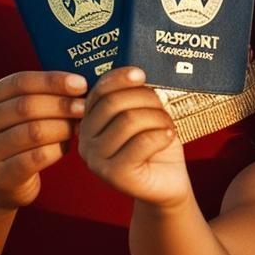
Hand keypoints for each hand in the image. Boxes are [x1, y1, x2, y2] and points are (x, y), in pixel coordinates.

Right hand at [0, 71, 86, 211]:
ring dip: (63, 127)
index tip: (81, 84)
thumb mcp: (23, 112)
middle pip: (26, 106)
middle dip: (62, 105)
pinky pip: (37, 157)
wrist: (1, 180)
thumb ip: (44, 95)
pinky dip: (58, 149)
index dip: (53, 81)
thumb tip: (82, 85)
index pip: (20, 82)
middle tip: (84, 107)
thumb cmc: (21, 136)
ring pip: (34, 132)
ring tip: (79, 127)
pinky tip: (67, 146)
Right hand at [78, 67, 188, 206]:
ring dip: (158, 119)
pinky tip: (168, 138)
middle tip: (164, 111)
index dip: (119, 78)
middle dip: (147, 100)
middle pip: (114, 103)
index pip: (99, 91)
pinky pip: (142, 142)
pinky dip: (162, 135)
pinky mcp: (114, 175)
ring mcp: (96, 159)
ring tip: (167, 128)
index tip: (141, 74)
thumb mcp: (145, 114)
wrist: (167, 182)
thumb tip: (136, 72)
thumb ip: (134, 96)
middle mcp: (86, 140)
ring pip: (130, 120)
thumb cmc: (156, 144)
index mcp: (90, 121)